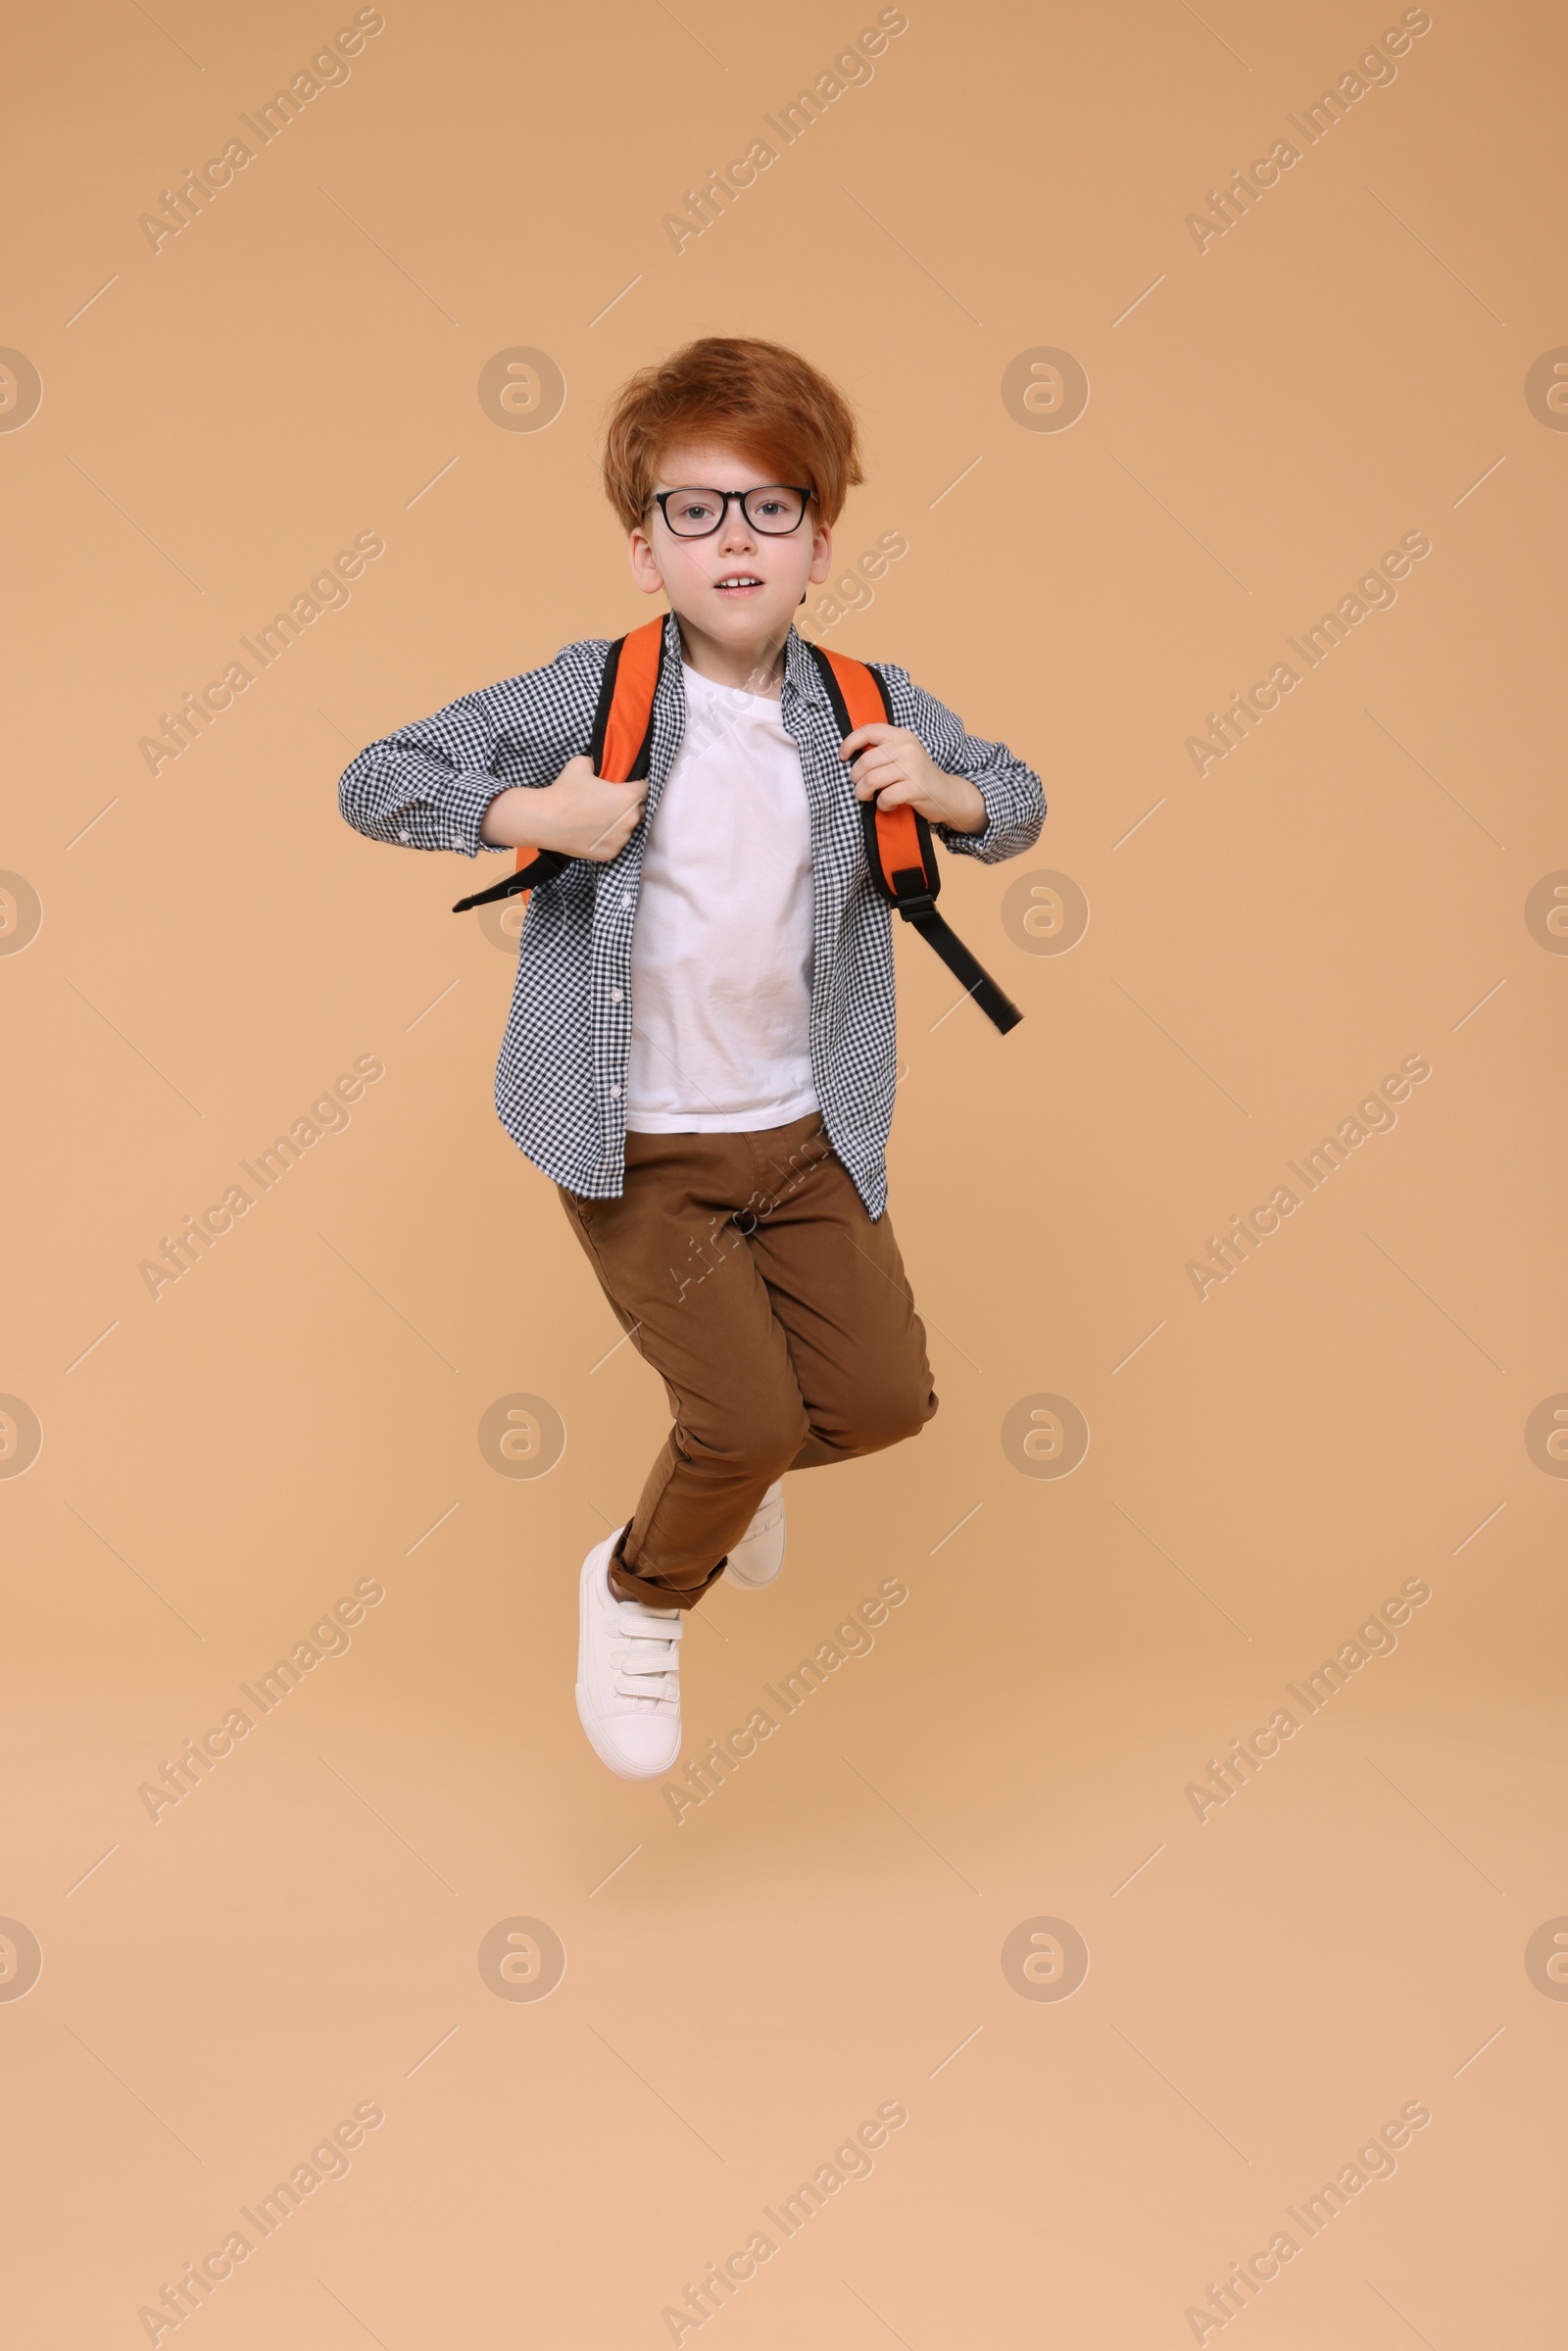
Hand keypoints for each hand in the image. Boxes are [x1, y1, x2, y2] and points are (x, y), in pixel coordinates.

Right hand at [481, 756, 647, 861]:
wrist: (546, 820)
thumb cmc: (564, 791)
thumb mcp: (580, 764)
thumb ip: (595, 762)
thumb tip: (595, 764)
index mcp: (629, 797)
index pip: (644, 789)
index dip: (635, 786)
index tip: (626, 787)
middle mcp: (631, 820)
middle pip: (639, 810)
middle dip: (629, 806)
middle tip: (611, 803)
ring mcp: (621, 839)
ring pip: (628, 829)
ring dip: (620, 823)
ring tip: (602, 819)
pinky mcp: (611, 854)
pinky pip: (616, 844)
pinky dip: (609, 838)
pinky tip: (595, 832)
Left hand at [838, 723, 985, 834]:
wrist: (947, 794)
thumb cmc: (917, 776)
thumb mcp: (902, 755)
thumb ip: (882, 750)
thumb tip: (849, 753)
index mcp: (901, 736)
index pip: (868, 730)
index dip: (849, 743)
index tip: (843, 757)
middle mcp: (907, 748)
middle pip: (865, 762)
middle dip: (856, 779)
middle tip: (860, 787)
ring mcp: (913, 767)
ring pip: (870, 780)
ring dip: (863, 793)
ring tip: (869, 797)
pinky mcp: (916, 787)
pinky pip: (885, 797)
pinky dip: (882, 805)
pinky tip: (888, 804)